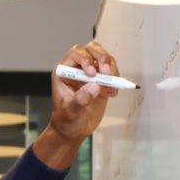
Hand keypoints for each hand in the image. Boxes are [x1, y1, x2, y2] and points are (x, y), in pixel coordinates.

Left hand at [33, 41, 121, 169]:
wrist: (73, 129)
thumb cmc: (66, 119)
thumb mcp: (70, 111)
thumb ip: (80, 99)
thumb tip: (94, 87)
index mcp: (64, 71)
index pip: (75, 54)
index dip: (85, 59)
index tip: (92, 74)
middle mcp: (77, 68)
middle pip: (91, 49)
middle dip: (101, 58)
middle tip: (106, 73)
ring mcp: (90, 73)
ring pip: (103, 57)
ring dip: (111, 67)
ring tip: (111, 84)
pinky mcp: (101, 80)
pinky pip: (111, 70)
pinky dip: (115, 78)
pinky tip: (113, 92)